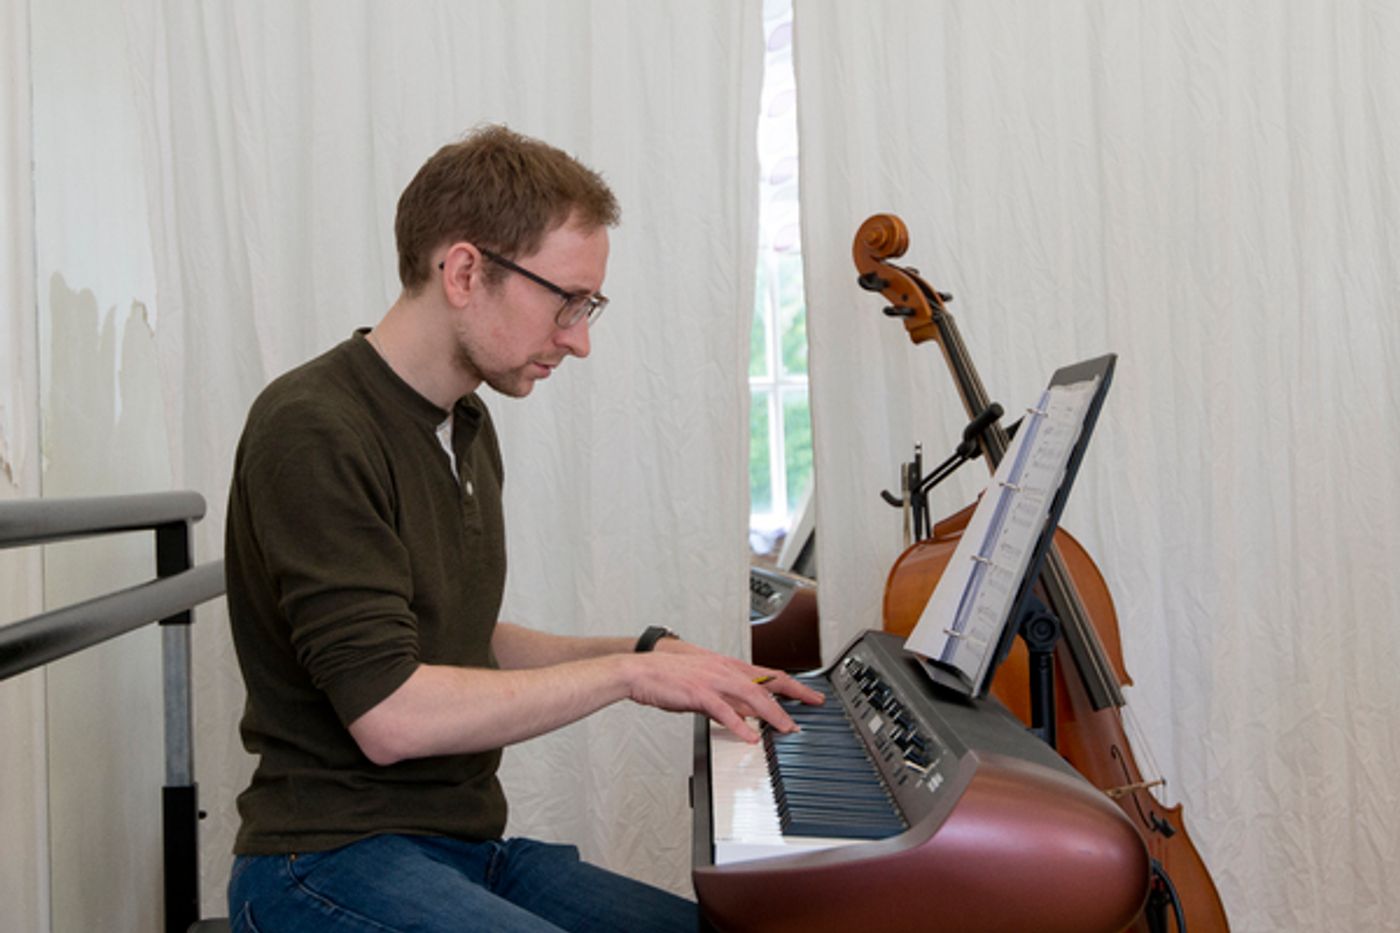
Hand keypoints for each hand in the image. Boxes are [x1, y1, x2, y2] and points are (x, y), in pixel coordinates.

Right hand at [625, 642, 823, 743]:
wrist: (640, 671)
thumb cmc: (668, 677)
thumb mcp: (704, 684)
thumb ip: (728, 698)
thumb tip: (747, 714)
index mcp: (727, 666)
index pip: (768, 674)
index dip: (792, 684)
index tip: (810, 694)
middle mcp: (724, 670)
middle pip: (768, 682)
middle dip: (794, 694)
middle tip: (814, 705)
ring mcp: (713, 680)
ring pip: (752, 695)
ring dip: (773, 713)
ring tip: (787, 728)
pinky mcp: (699, 693)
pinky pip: (724, 711)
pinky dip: (739, 725)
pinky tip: (750, 737)